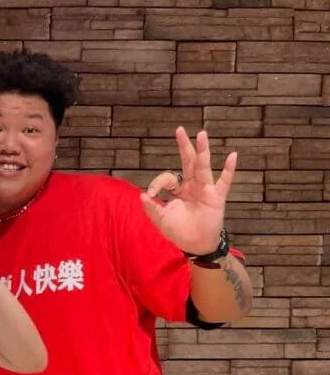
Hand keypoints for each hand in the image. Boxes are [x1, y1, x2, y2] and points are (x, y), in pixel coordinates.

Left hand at [141, 127, 236, 254]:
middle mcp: (192, 185)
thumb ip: (152, 208)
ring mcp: (205, 189)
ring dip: (203, 151)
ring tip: (202, 134)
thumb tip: (141, 195)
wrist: (196, 244)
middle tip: (179, 130)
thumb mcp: (161, 220)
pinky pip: (224, 182)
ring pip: (203, 167)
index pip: (167, 178)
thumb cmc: (178, 230)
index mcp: (177, 188)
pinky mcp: (216, 197)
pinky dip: (229, 170)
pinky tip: (233, 156)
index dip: (156, 184)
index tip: (149, 196)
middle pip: (188, 162)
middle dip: (184, 147)